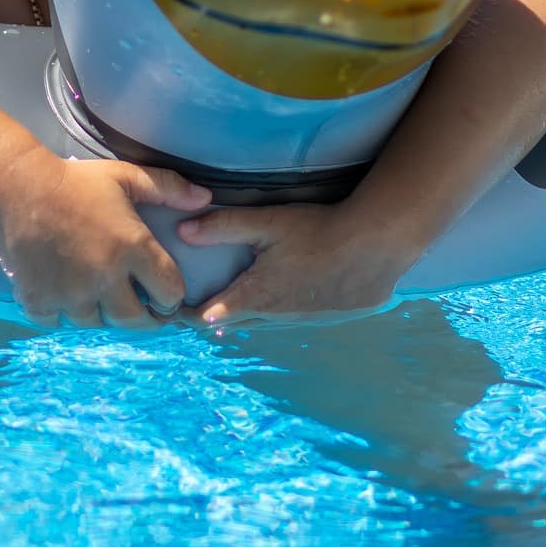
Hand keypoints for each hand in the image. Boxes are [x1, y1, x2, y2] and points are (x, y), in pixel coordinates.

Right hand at [0, 155, 209, 329]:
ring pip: (96, 323)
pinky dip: (61, 313)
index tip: (164, 293)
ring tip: (97, 296)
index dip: (171, 296)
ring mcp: (70, 294)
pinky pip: (57, 322)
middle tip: (139, 308)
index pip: (170, 293)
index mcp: (132, 248)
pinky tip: (61, 294)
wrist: (14, 186)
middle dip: (143, 317)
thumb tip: (205, 198)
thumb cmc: (74, 180)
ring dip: (100, 312)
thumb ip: (168, 188)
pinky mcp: (39, 300)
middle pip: (135, 321)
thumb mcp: (124, 176)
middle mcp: (105, 278)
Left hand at [175, 202, 421, 327]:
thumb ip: (222, 226)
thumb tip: (181, 231)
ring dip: (250, 315)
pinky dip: (283, 312)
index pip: (209, 316)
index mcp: (256, 295)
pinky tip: (287, 296)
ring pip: (267, 323)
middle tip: (195, 308)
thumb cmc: (317, 231)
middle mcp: (277, 316)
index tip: (170, 310)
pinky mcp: (331, 318)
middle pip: (236, 323)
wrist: (375, 246)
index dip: (186, 315)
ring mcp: (305, 321)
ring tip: (235, 304)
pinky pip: (296, 320)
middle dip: (215, 316)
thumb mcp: (265, 223)